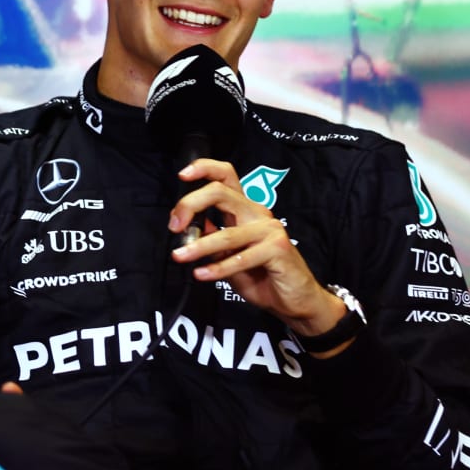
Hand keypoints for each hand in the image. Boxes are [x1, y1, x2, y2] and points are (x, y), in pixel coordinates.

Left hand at [167, 159, 347, 343]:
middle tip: (174, 226)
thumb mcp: (229, 256)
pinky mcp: (278, 249)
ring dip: (199, 246)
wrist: (295, 300)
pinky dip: (218, 268)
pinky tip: (202, 274)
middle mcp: (257, 214)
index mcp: (245, 210)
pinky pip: (241, 257)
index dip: (204, 169)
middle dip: (190, 205)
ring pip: (227, 232)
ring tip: (180, 255)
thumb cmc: (263, 276)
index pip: (226, 176)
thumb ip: (213, 239)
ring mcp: (269, 230)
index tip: (182, 176)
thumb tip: (189, 228)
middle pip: (220, 193)